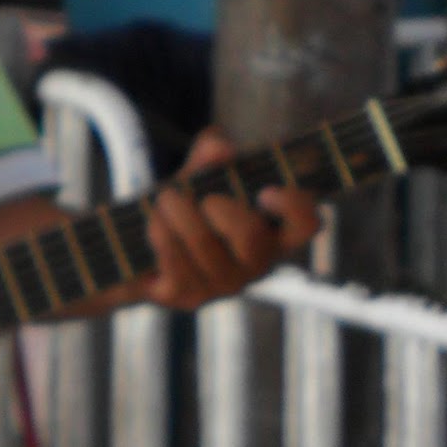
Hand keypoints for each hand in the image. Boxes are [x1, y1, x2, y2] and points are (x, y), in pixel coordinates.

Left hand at [138, 128, 320, 311]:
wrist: (138, 243)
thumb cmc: (185, 203)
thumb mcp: (198, 172)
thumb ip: (211, 152)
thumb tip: (220, 148)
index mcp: (272, 231)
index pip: (307, 224)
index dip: (293, 206)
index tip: (264, 190)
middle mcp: (255, 264)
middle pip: (251, 238)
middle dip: (218, 208)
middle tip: (200, 197)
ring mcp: (222, 285)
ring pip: (205, 246)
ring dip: (179, 213)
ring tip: (165, 199)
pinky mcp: (188, 297)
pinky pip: (177, 265)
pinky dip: (161, 235)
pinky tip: (155, 225)